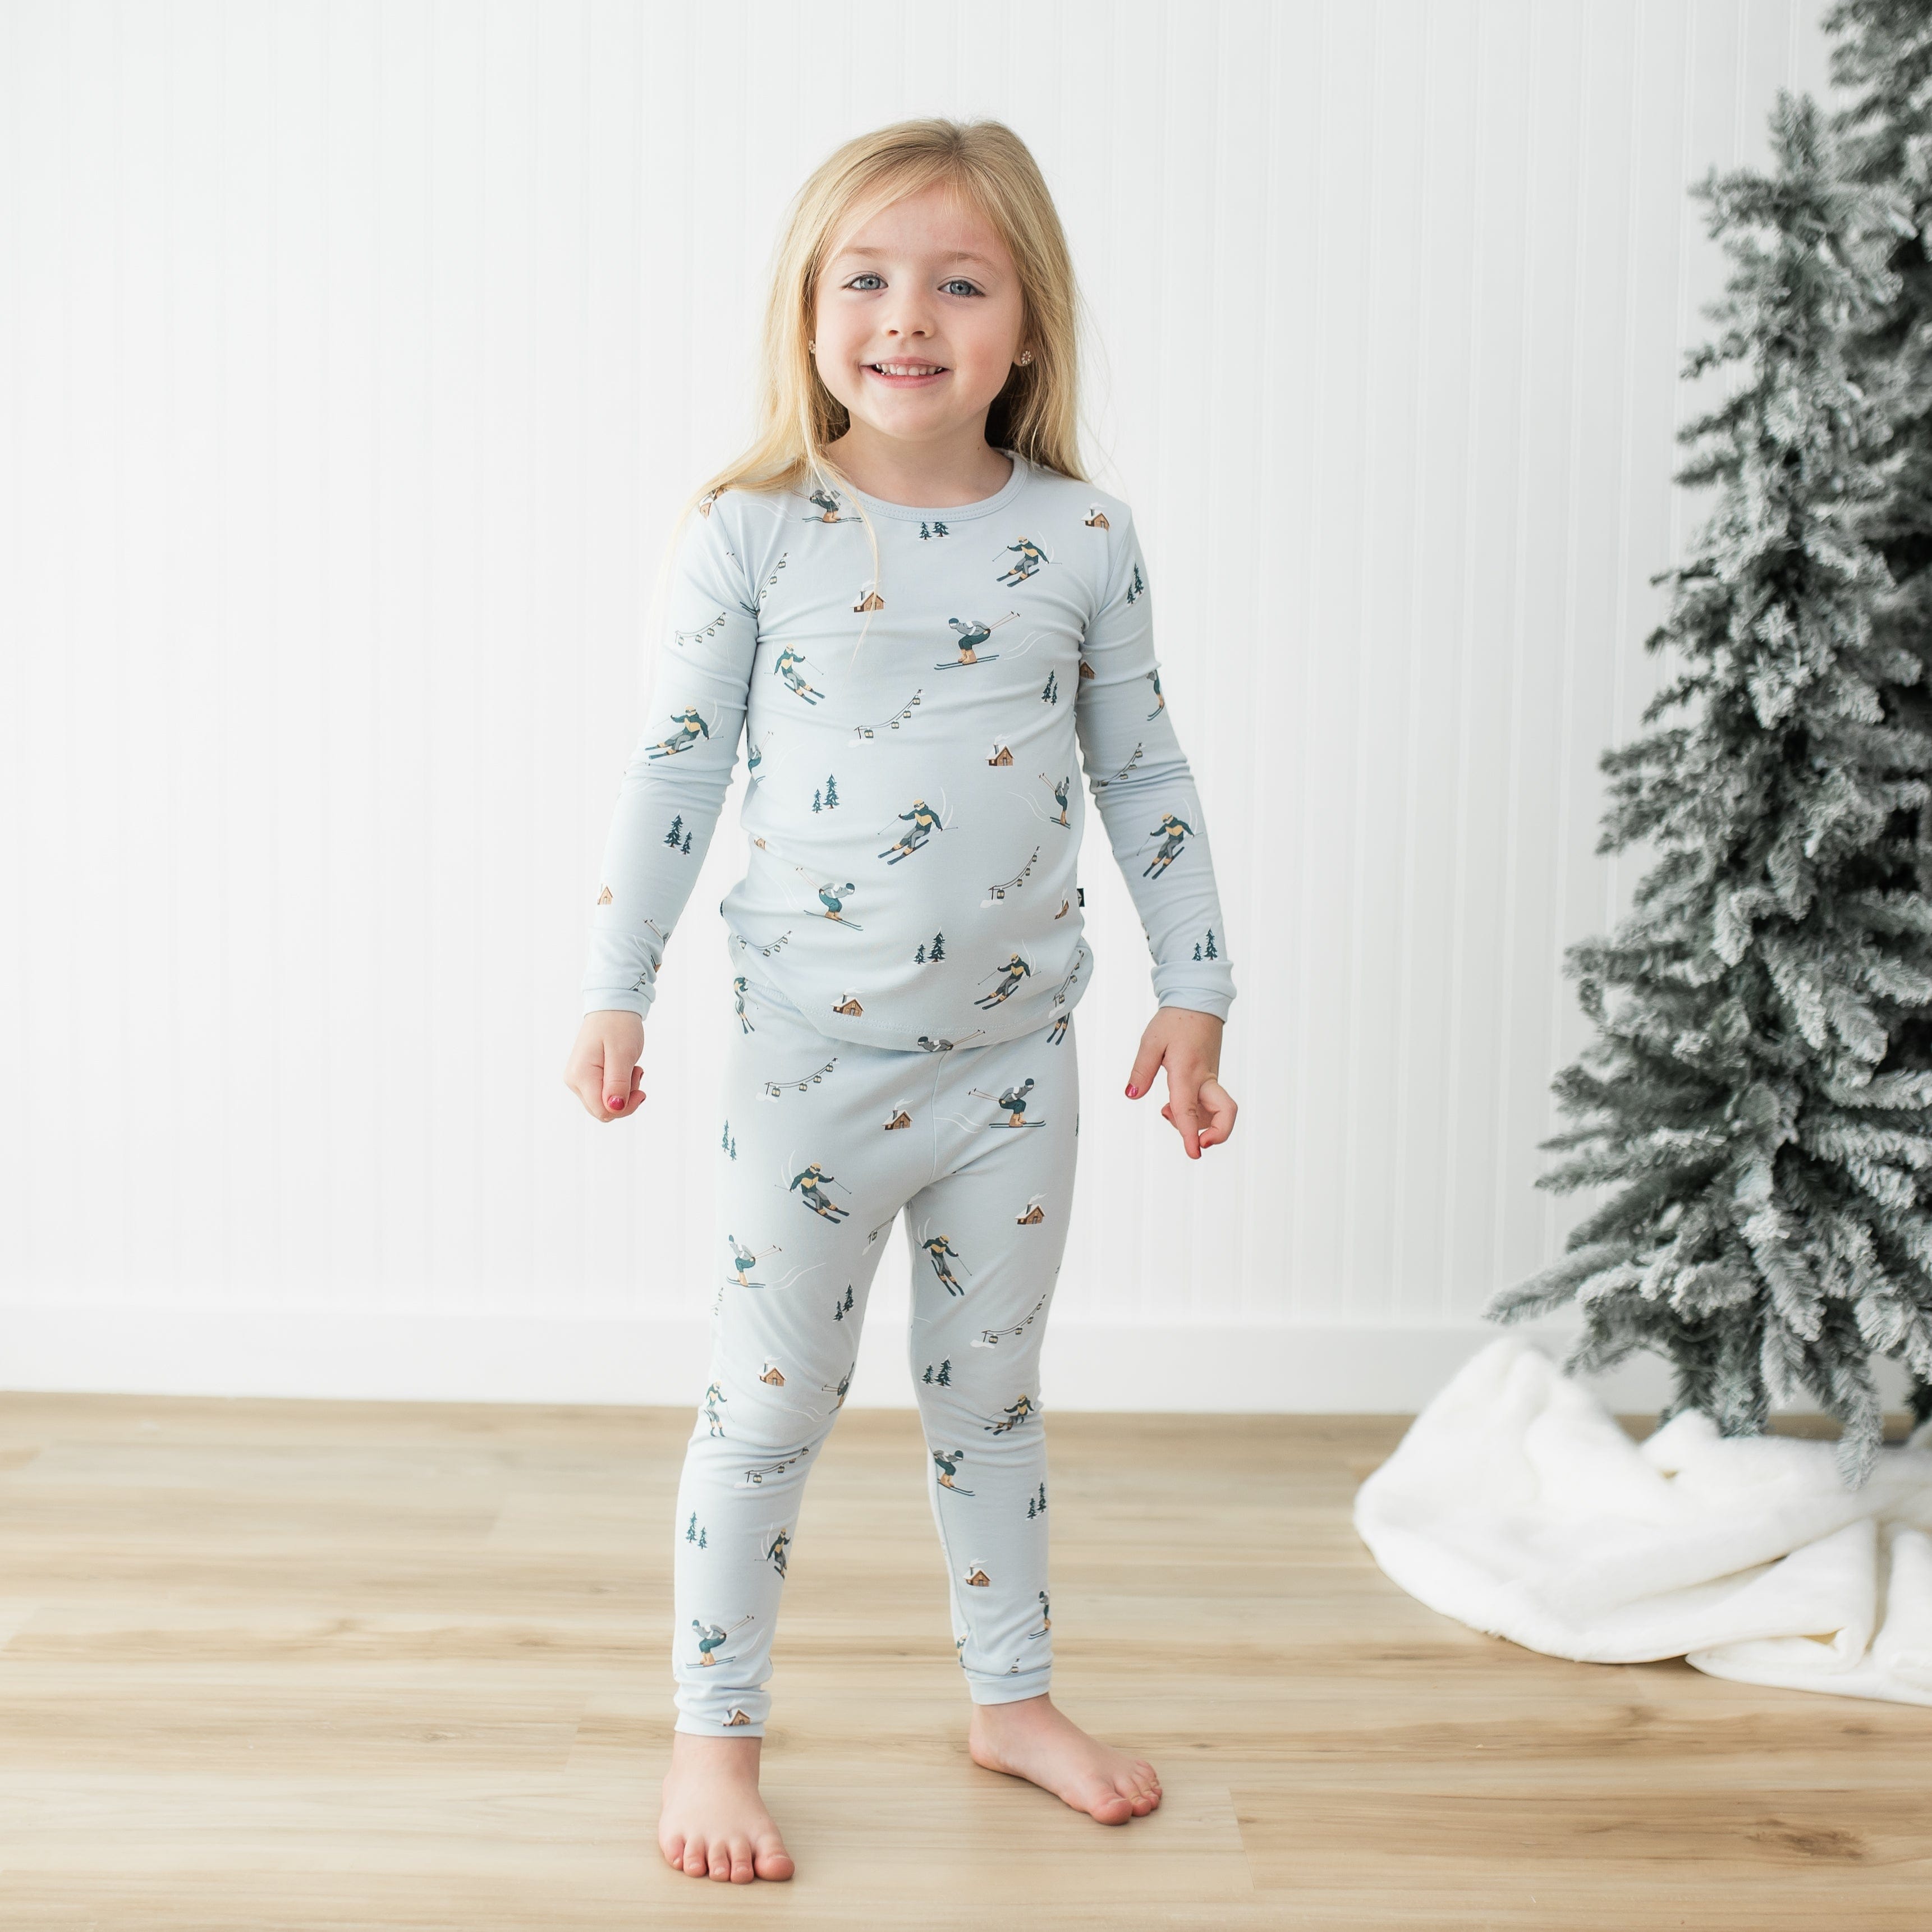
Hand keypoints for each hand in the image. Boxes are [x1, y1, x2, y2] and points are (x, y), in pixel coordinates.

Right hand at [565, 1010, 646, 1121]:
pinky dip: (619, 1085)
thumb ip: (618, 1084)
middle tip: (636, 1073)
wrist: (612, 1006)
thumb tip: (614, 1109)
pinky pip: (604, 1093)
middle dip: (625, 1098)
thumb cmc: (618, 1026)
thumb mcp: (623, 1055)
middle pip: (603, 1110)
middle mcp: (574, 1080)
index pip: (602, 1111)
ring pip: (605, 1103)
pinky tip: (625, 1068)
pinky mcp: (585, 1076)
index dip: (625, 1108)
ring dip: (624, 1090)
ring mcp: (578, 1078)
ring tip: (631, 1067)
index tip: (641, 1091)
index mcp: (581, 1076)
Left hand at [1123, 1008, 1235, 1158]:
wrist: (1198, 1002)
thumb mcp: (1151, 1042)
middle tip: (1197, 1144)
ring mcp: (1211, 1078)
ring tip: (1168, 1113)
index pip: (1188, 1108)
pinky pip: (1210, 1103)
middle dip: (1217, 1134)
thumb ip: (1141, 1070)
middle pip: (1225, 1112)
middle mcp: (1204, 1078)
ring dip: (1198, 1123)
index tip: (1193, 1153)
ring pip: (1216, 1112)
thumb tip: (1132, 1095)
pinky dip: (1197, 1113)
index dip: (1189, 1134)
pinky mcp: (1211, 1078)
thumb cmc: (1175, 1020)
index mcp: (1187, 1071)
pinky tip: (1176, 1106)